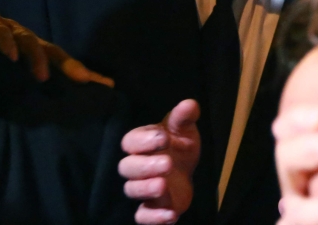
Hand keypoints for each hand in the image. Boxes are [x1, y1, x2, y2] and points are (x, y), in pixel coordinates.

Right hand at [0, 12, 113, 85]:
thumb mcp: (0, 75)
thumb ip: (19, 88)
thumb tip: (45, 112)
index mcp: (28, 48)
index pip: (59, 60)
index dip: (80, 71)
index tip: (106, 86)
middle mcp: (20, 36)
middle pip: (49, 49)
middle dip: (68, 64)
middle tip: (83, 81)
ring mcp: (4, 27)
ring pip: (27, 39)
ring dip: (36, 57)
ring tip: (42, 77)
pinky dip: (5, 43)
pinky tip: (10, 56)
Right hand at [119, 99, 200, 224]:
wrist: (185, 172)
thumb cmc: (179, 147)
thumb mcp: (185, 130)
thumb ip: (184, 117)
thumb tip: (190, 104)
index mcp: (140, 144)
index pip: (131, 141)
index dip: (144, 140)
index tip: (164, 138)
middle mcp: (136, 166)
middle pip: (127, 167)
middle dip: (145, 166)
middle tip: (168, 163)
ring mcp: (142, 188)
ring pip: (132, 190)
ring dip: (146, 189)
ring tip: (163, 185)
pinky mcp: (150, 208)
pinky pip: (143, 217)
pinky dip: (154, 218)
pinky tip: (171, 215)